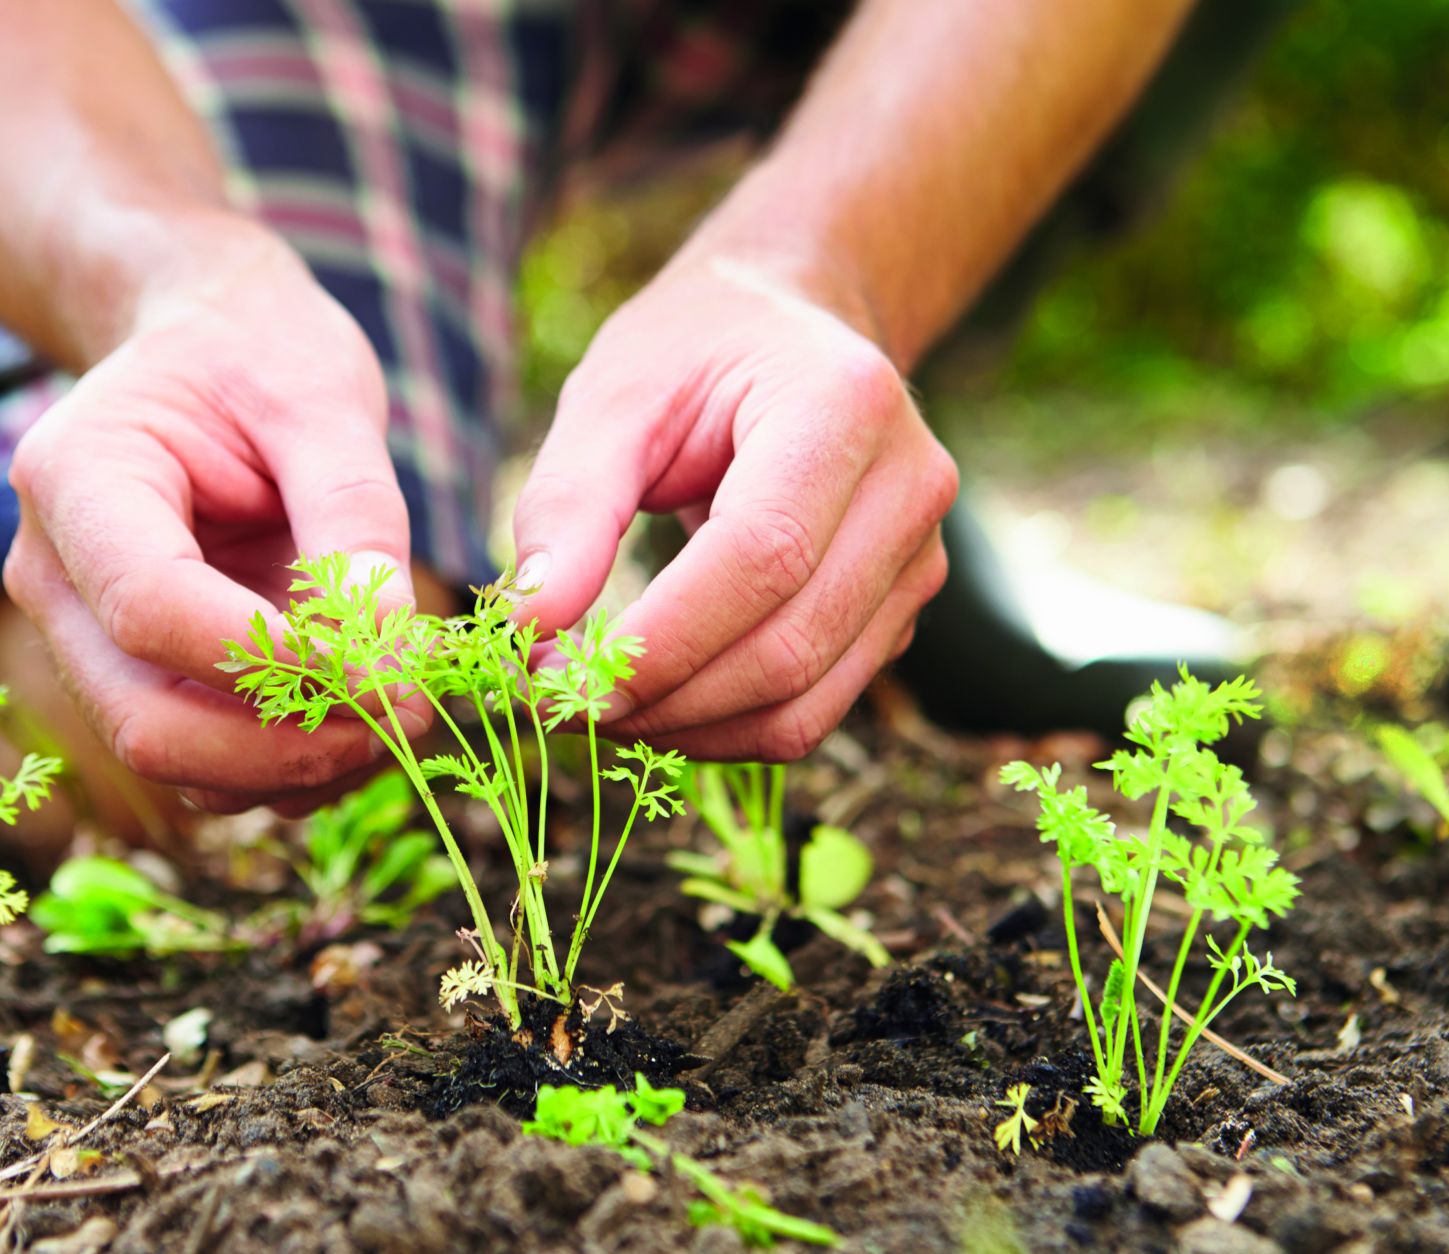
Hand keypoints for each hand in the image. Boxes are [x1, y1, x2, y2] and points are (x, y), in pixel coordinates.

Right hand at [2, 232, 423, 813]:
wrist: (214, 348)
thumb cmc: (262, 355)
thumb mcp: (324, 399)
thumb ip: (355, 515)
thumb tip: (384, 647)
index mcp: (75, 476)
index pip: (153, 609)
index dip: (274, 662)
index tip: (391, 674)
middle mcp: (56, 575)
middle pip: (144, 719)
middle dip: (285, 744)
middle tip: (408, 716)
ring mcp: (86, 639)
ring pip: (171, 759)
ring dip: (295, 770)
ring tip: (402, 715)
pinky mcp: (137, 678)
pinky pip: (202, 764)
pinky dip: (289, 770)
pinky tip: (367, 720)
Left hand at [510, 252, 957, 759]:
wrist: (791, 327)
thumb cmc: (696, 350)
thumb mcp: (615, 394)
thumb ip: (568, 503)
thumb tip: (530, 625)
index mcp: (845, 404)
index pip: (763, 555)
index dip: (660, 639)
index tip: (554, 675)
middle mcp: (907, 488)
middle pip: (788, 647)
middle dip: (660, 699)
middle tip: (555, 701)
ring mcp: (917, 560)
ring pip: (804, 704)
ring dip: (685, 730)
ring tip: (595, 705)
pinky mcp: (897, 615)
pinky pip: (811, 710)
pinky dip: (721, 728)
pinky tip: (654, 700)